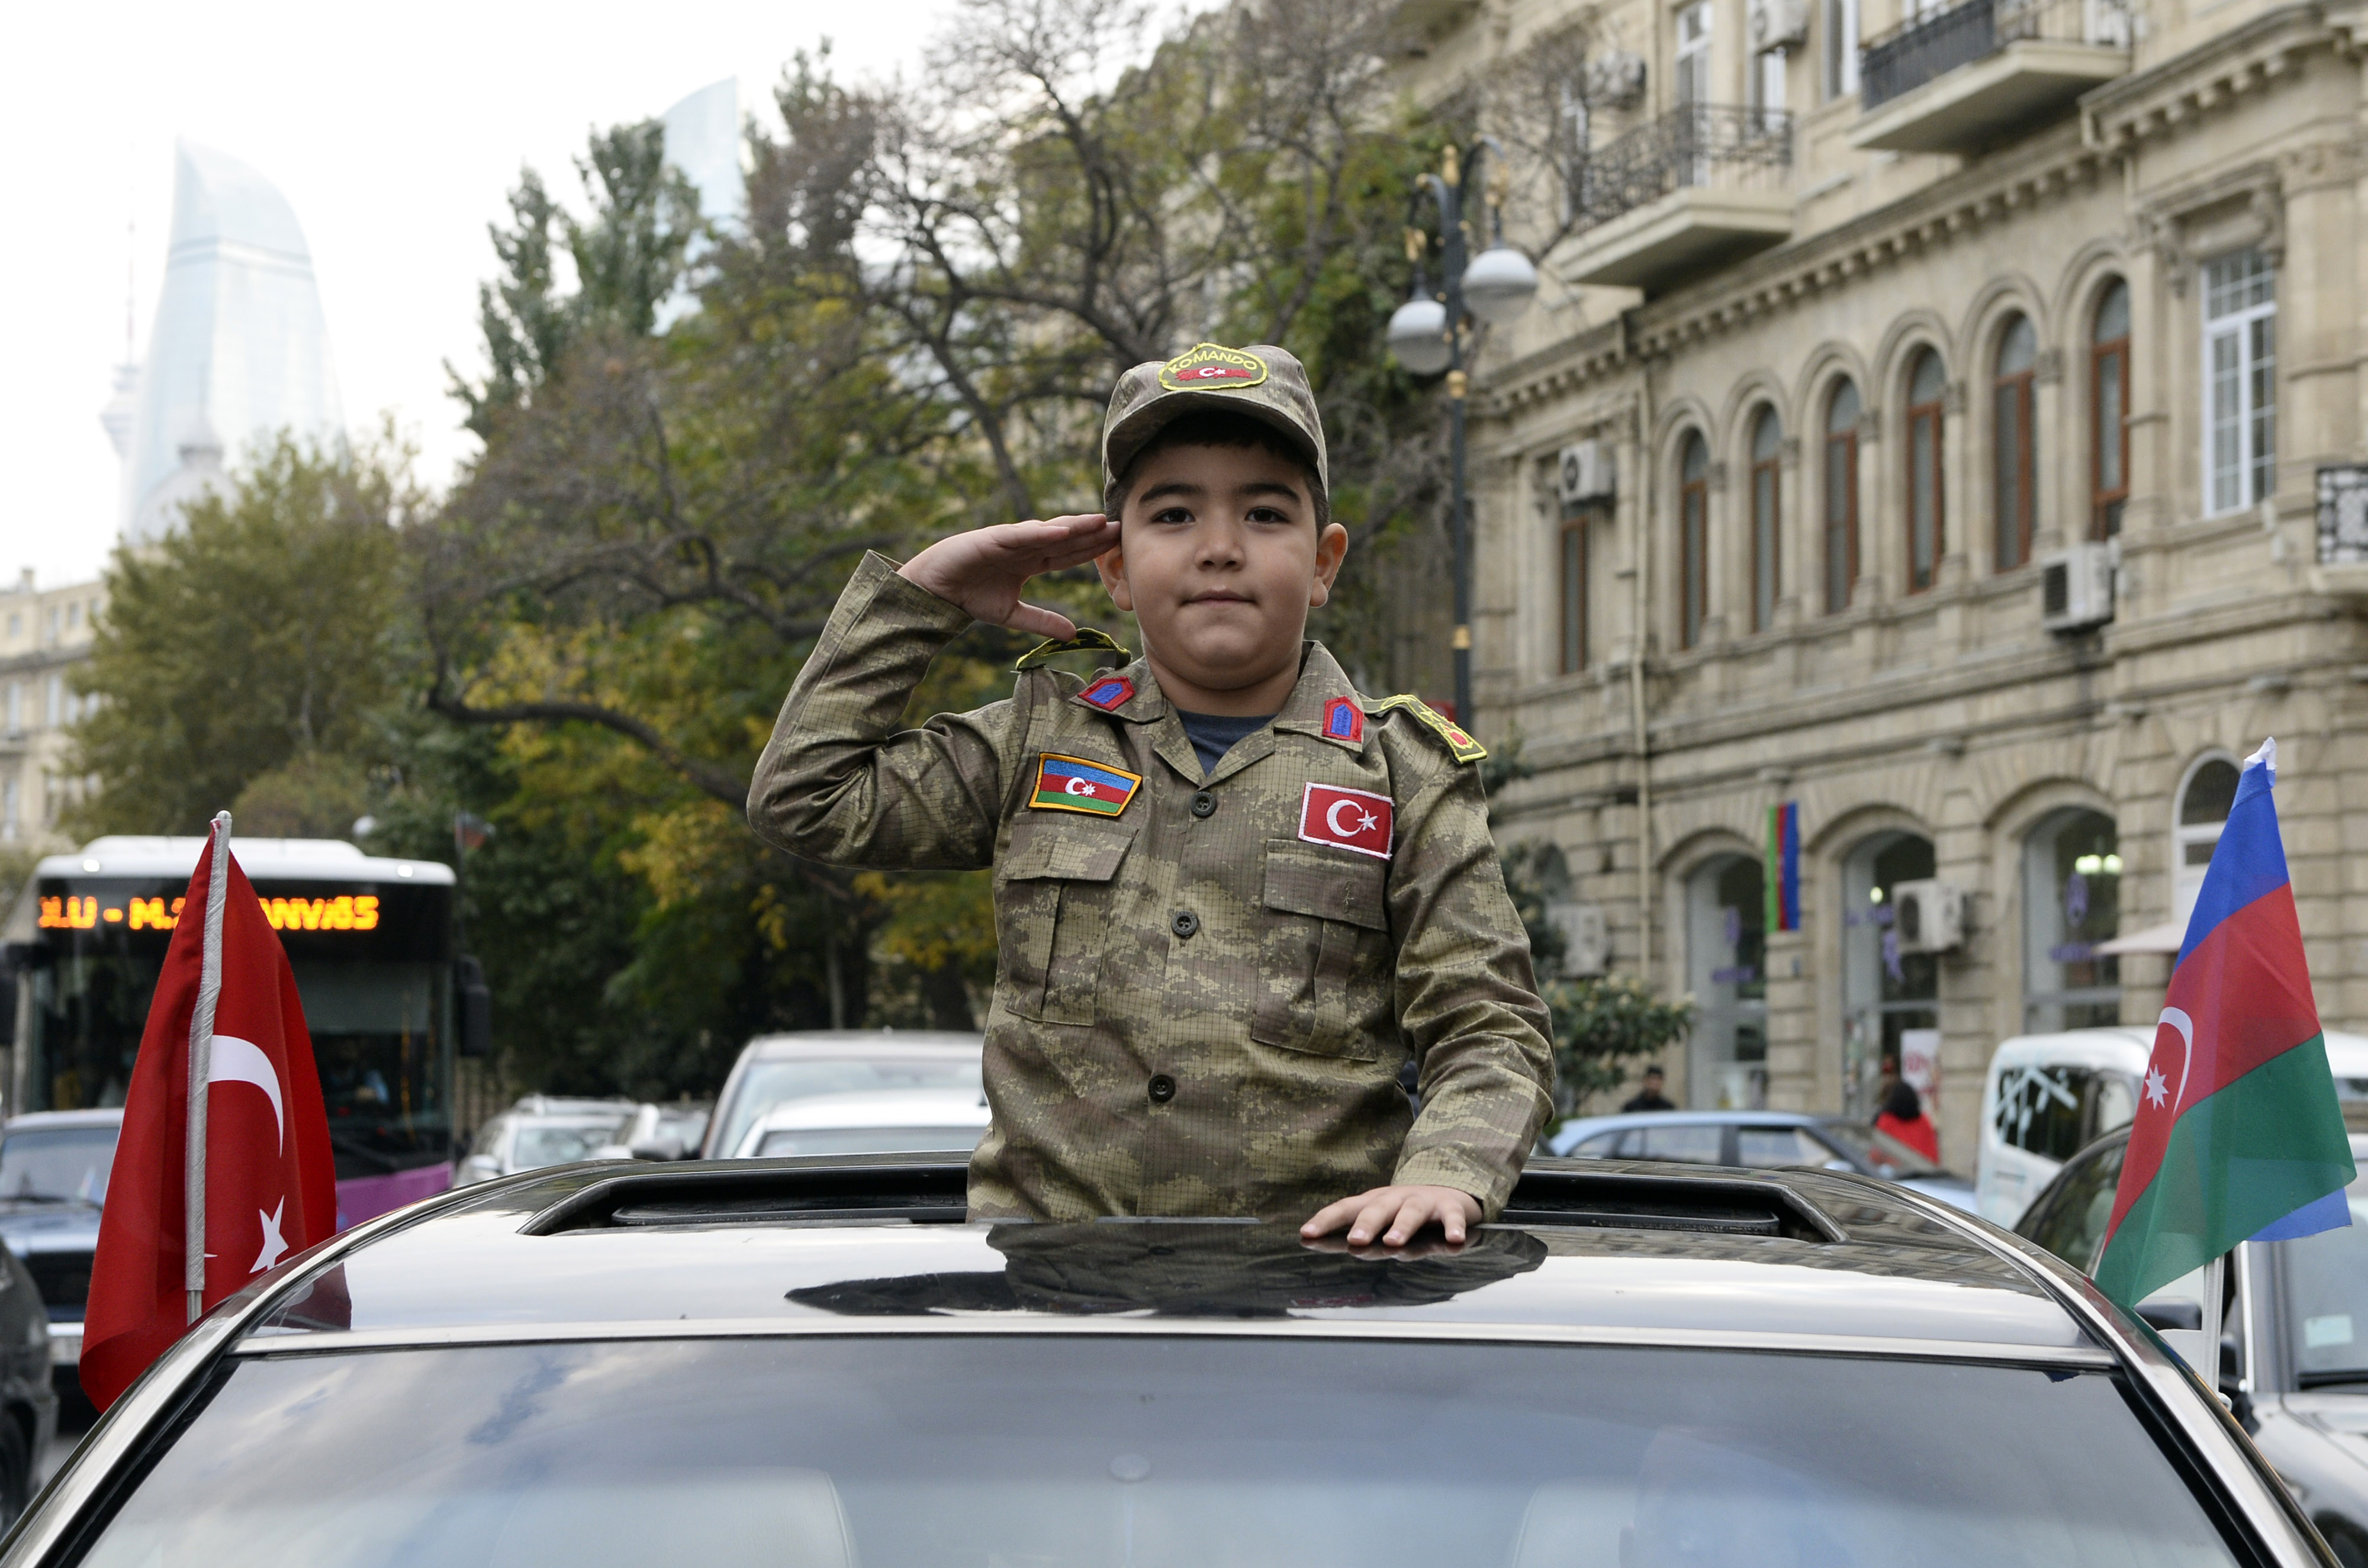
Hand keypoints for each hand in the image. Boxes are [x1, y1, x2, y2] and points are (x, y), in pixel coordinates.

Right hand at [899, 513, 1121, 640]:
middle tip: (1120, 526)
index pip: (1068, 555)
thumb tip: (1073, 634)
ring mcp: (1009, 540)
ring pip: (1047, 531)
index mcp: (1030, 562)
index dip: (1091, 550)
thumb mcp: (1012, 615)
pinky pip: (1019, 535)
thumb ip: (1042, 621)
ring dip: (1073, 526)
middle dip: (1091, 534)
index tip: (1117, 546)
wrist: (933, 591)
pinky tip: (1061, 531)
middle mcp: (1024, 547)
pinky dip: (1040, 532)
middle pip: (1065, 539)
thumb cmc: (970, 596)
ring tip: (1098, 521)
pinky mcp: (991, 539)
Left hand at [1300, 1185, 1482, 1247]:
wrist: (1448, 1191)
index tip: (1306, 1235)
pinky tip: (1455, 1242)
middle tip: (1354, 1242)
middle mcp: (1395, 1199)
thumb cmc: (1404, 1214)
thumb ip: (1357, 1237)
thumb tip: (1312, 1243)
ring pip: (1411, 1213)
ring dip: (1402, 1227)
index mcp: (1373, 1203)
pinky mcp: (1450, 1207)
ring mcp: (1422, 1202)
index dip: (1326, 1221)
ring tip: (1393, 1244)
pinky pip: (1452, 1218)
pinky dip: (1454, 1228)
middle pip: (1377, 1210)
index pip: (1345, 1209)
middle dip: (1365, 1225)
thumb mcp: (1380, 1222)